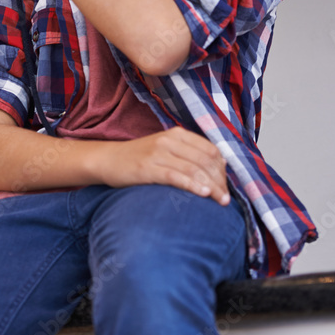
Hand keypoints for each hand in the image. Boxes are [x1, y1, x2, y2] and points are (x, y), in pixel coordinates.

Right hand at [96, 127, 229, 204]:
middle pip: (205, 161)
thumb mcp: (165, 148)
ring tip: (221, 201)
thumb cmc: (139, 158)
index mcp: (177, 134)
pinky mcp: (147, 167)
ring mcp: (158, 153)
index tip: (225, 186)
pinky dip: (193, 185)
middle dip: (220, 181)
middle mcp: (169, 140)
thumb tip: (220, 164)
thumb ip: (189, 153)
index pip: (211, 150)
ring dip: (212, 187)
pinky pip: (176, 176)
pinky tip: (203, 194)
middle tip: (225, 199)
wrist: (108, 159)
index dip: (223, 170)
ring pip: (194, 169)